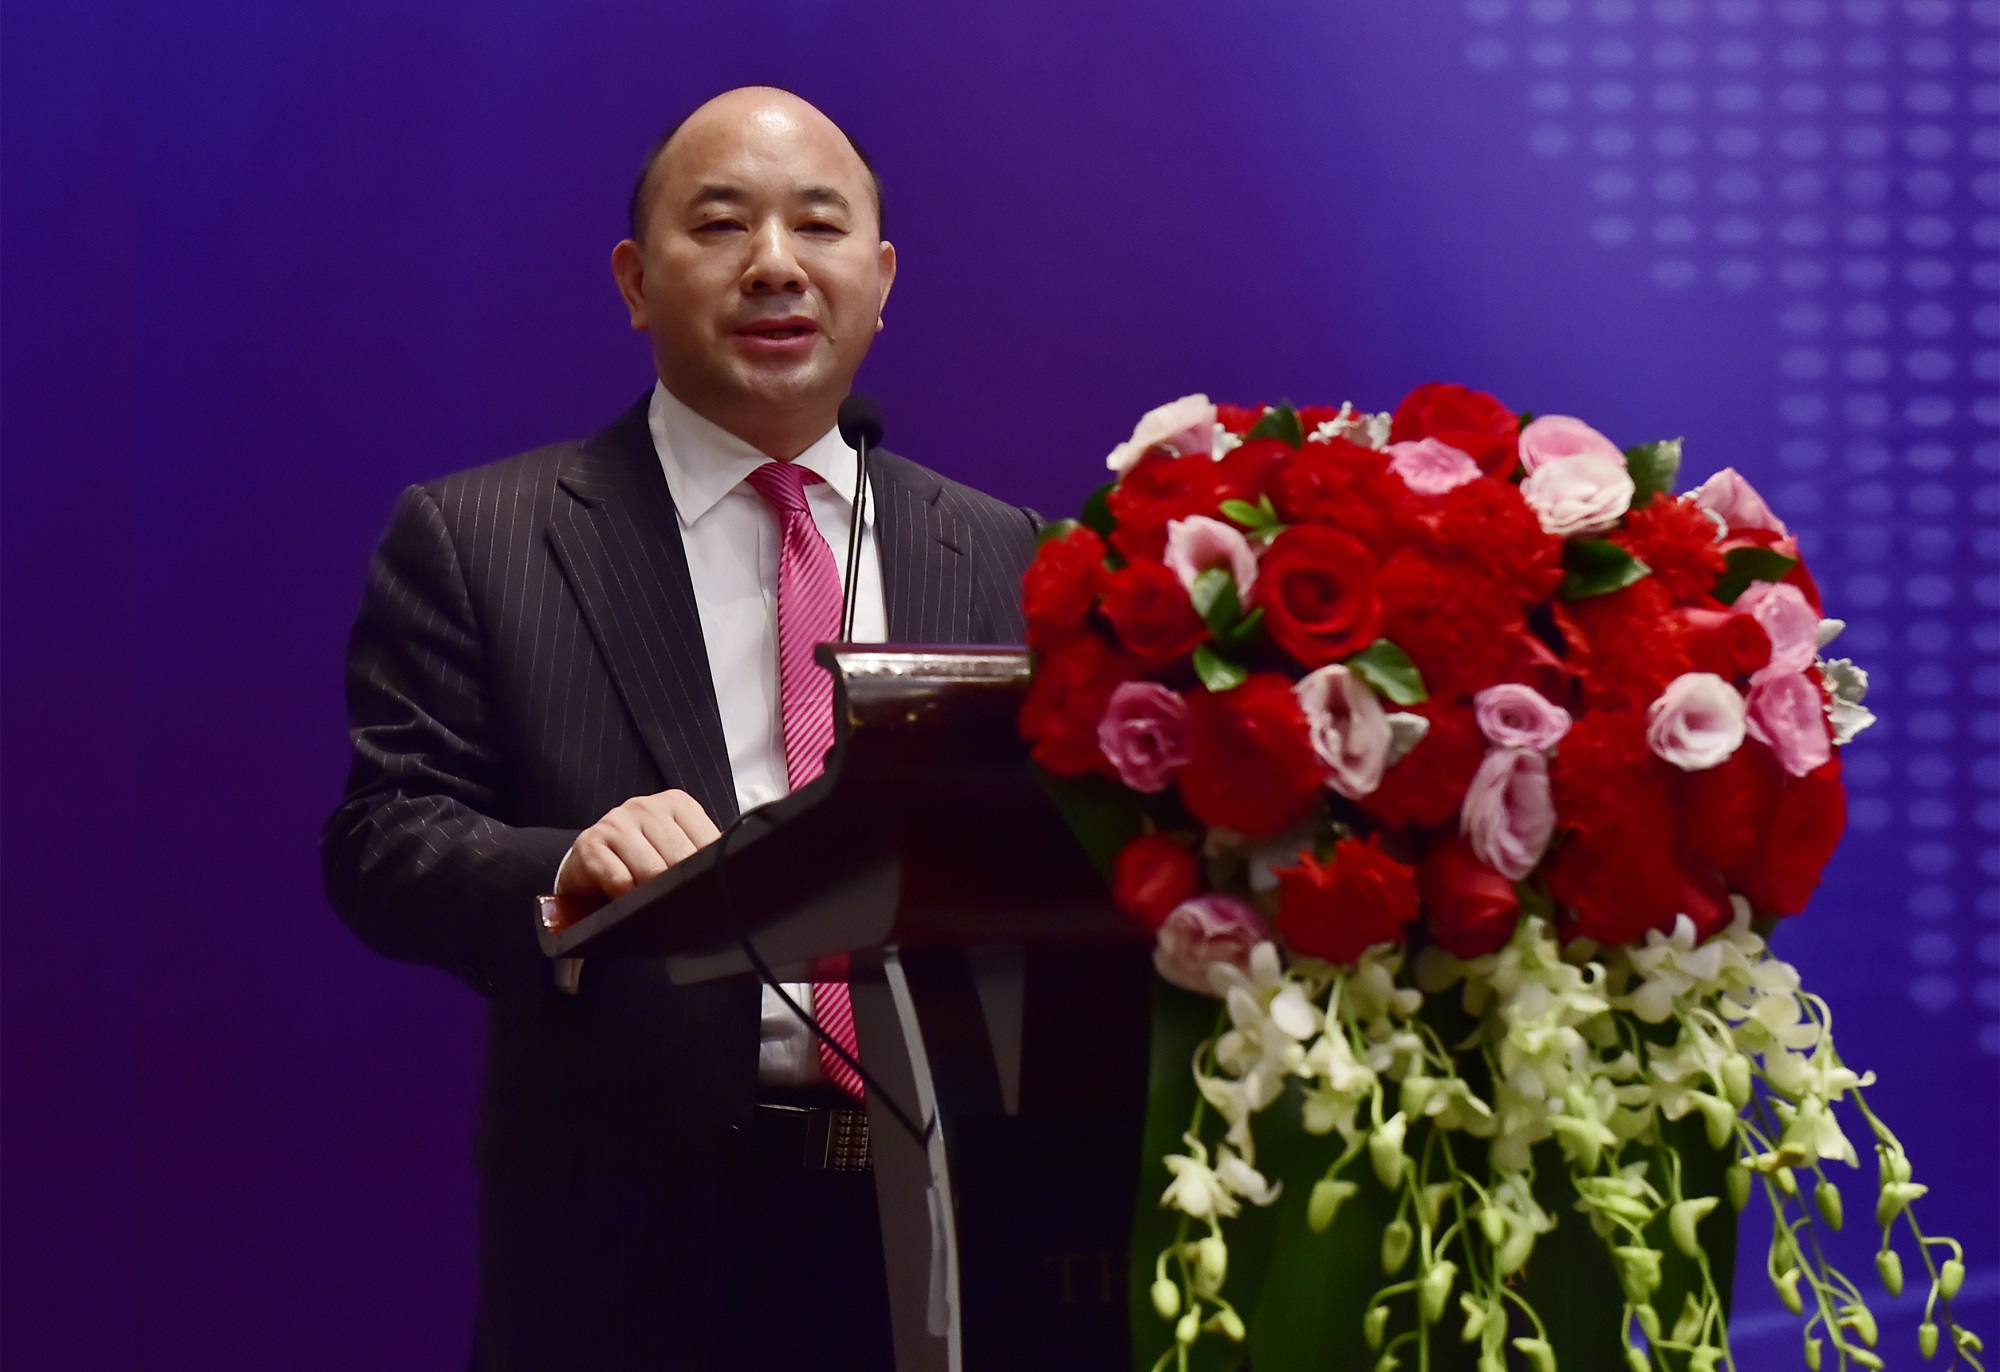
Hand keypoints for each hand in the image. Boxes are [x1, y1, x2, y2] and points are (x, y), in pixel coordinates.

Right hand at [555, 789, 721, 902]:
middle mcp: (645, 806)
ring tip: (647, 899)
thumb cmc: (642, 858)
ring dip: (650, 894)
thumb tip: (734, 876)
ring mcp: (616, 822)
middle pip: (680, 859)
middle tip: (675, 901)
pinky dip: (624, 896)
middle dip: (678, 886)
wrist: (588, 862)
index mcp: (676, 804)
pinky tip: (623, 897)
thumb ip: (701, 855)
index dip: (707, 873)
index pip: (708, 842)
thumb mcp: (676, 849)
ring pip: (650, 870)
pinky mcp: (590, 844)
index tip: (703, 888)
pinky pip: (619, 880)